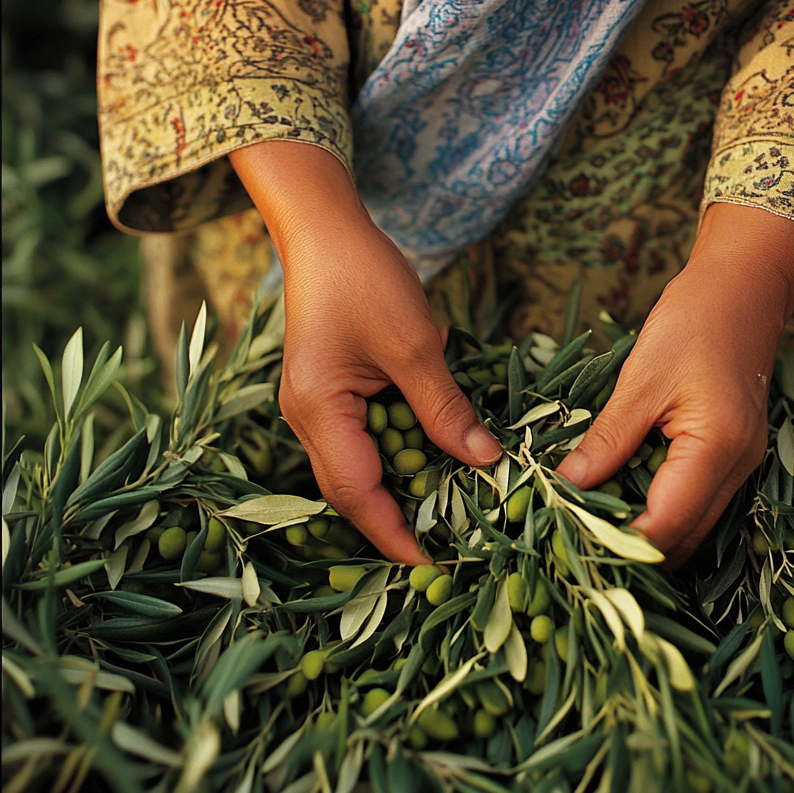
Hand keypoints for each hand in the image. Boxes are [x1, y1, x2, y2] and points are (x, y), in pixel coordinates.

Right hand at [231, 141, 500, 564]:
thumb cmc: (364, 278)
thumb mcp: (414, 347)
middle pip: (354, 487)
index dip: (395, 533)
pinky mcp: (331, 390)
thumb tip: (485, 461)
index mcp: (319, 412)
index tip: (434, 563)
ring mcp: (317, 405)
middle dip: (401, 514)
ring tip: (455, 495)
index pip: (357, 494)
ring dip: (406, 479)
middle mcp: (308, 418)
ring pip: (363, 462)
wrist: (326, 229)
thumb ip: (446, 410)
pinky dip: (403, 442)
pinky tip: (438, 434)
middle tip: (454, 533)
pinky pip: (367, 433)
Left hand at [556, 203, 793, 567]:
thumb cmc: (692, 321)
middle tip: (575, 542)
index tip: (571, 543)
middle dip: (631, 550)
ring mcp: (742, 466)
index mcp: (717, 448)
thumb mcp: (640, 379)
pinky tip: (623, 499)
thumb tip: (567, 483)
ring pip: (693, 527)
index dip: (619, 543)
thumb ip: (607, 438)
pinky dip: (661, 510)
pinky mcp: (734, 457)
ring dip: (647, 534)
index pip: (666, 525)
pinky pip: (697, 503)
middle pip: (684, 539)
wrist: (742, 289)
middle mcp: (740, 468)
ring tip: (592, 526)